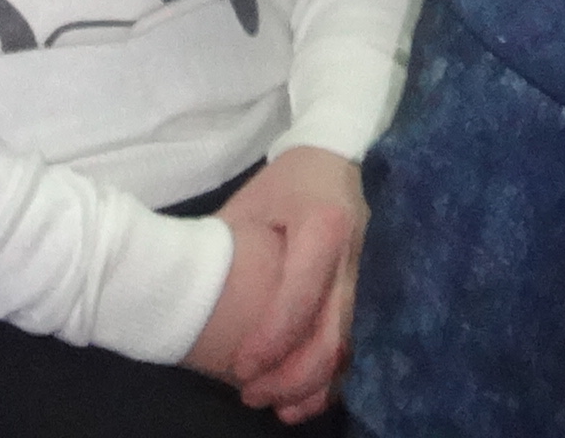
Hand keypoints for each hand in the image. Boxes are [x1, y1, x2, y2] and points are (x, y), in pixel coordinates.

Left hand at [198, 147, 364, 421]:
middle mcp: (356, 257)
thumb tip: (189, 298)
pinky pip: (357, 344)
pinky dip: (333, 377)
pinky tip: (306, 396)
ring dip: (314, 386)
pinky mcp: (375, 292)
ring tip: (278, 408)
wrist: (340, 156)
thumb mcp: (251, 203)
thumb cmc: (288, 181)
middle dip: (291, 376)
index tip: (239, 368)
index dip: (270, 341)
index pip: (299, 297)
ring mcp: (372, 277)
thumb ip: (229, 249)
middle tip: (252, 396)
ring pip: (349, 347)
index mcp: (323, 226)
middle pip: (331, 334)